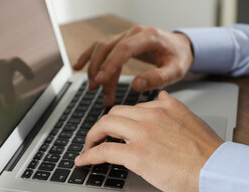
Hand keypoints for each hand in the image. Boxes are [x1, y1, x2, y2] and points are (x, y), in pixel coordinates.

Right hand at [73, 26, 193, 105]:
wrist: (179, 46)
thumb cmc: (178, 57)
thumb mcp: (176, 70)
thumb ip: (158, 78)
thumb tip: (136, 85)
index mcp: (148, 36)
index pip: (123, 49)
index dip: (110, 65)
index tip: (100, 81)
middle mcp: (133, 33)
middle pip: (108, 49)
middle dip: (100, 72)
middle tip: (99, 92)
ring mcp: (124, 36)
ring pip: (101, 49)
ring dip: (94, 69)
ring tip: (94, 88)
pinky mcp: (119, 42)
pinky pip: (99, 47)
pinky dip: (87, 56)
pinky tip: (78, 67)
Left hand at [75, 91, 222, 191]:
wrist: (217, 171)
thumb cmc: (208, 151)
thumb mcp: (191, 119)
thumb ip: (173, 107)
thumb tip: (162, 95)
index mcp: (163, 107)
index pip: (131, 108)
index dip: (119, 120)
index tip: (114, 129)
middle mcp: (150, 116)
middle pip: (113, 113)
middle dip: (101, 125)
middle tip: (97, 137)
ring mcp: (142, 134)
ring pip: (105, 126)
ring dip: (92, 137)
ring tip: (88, 147)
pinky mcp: (137, 154)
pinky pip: (104, 151)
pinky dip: (89, 155)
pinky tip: (83, 160)